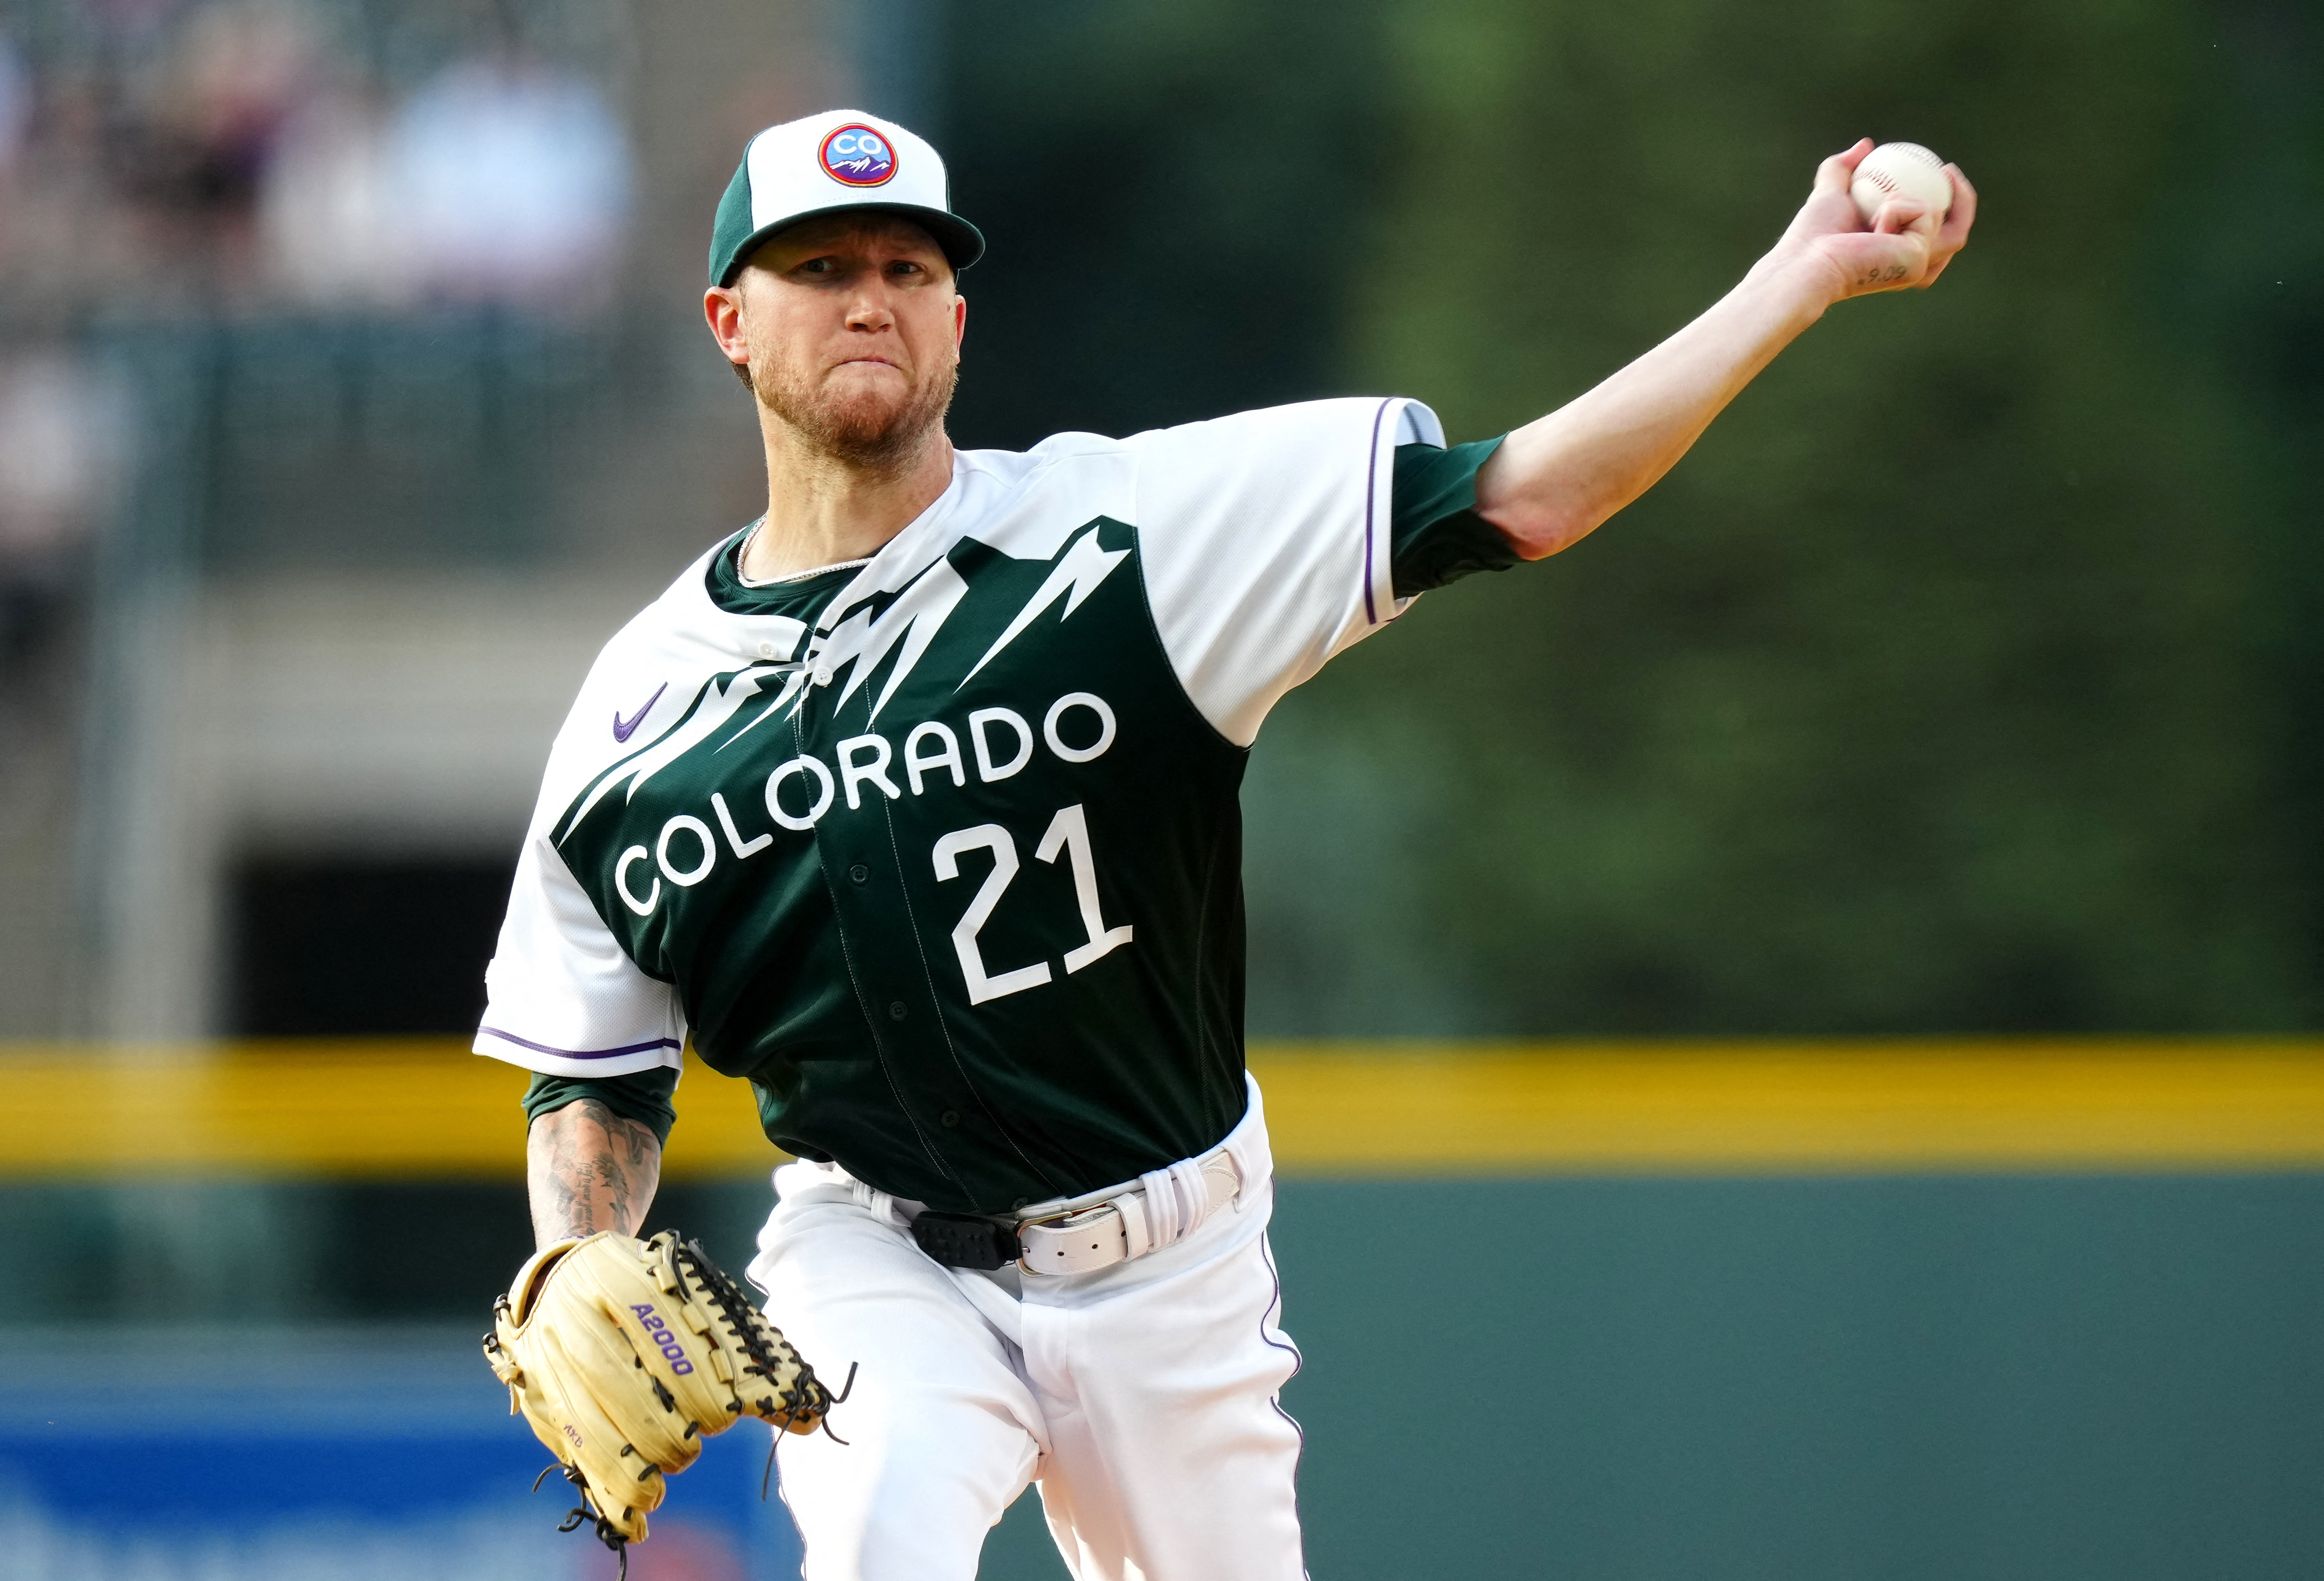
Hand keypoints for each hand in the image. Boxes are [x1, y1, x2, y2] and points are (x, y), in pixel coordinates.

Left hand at [1763, 139, 1977, 303]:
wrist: (1806, 260)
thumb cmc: (1812, 235)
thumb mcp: (1829, 193)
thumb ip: (1842, 169)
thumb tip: (1865, 144)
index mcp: (1896, 254)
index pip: (1931, 234)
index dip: (1945, 205)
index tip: (1939, 171)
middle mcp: (1911, 266)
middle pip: (1956, 235)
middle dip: (1964, 203)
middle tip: (1948, 169)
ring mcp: (1918, 267)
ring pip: (1950, 227)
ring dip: (1925, 198)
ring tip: (1927, 178)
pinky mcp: (1918, 261)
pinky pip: (1924, 215)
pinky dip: (1901, 205)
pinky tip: (1877, 218)